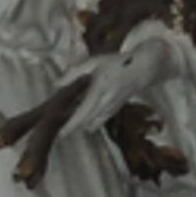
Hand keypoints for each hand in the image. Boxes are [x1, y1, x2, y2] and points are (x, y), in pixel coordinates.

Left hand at [60, 34, 177, 140]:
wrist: (139, 71)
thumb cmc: (115, 64)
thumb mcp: (93, 63)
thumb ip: (73, 73)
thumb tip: (57, 84)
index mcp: (99, 89)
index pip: (83, 112)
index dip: (71, 125)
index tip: (61, 133)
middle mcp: (106, 103)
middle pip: (86, 123)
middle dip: (73, 125)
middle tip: (62, 122)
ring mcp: (111, 110)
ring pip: (92, 125)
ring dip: (81, 124)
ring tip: (73, 116)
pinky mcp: (113, 113)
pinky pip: (98, 123)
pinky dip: (89, 121)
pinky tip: (85, 113)